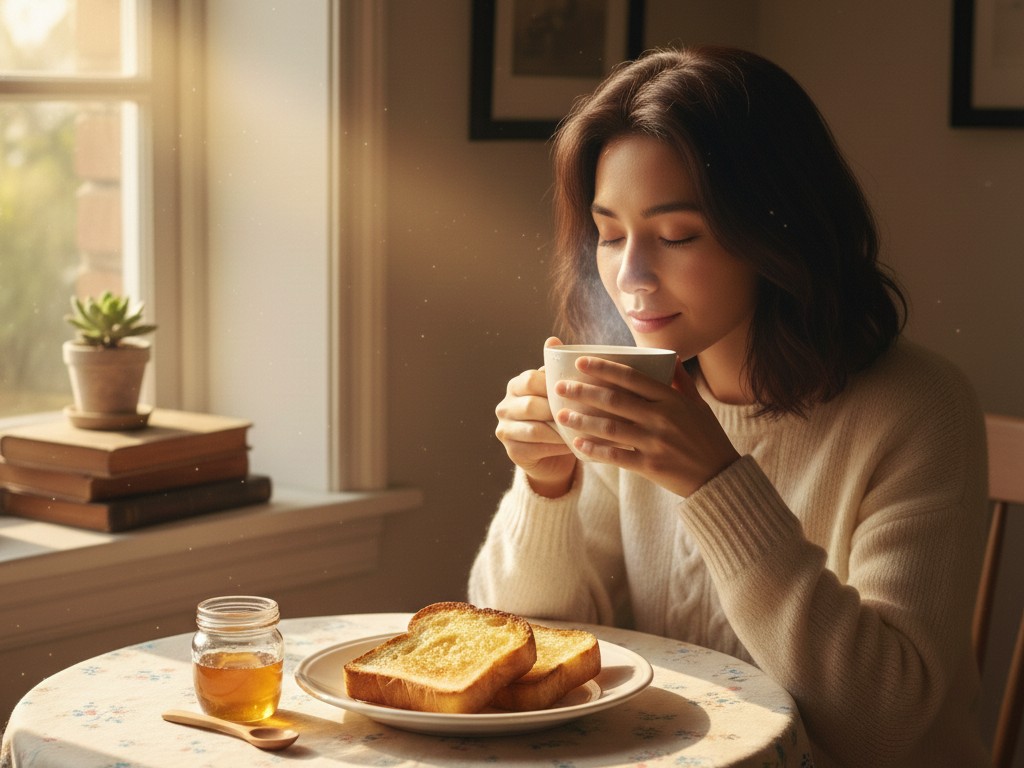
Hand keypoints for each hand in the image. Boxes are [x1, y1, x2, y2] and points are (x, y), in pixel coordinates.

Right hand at [494, 337, 576, 496]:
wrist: (553, 455)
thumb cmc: (558, 416)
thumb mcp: (558, 392)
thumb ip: (557, 369)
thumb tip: (553, 339)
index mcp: (516, 386)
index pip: (531, 380)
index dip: (554, 386)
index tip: (579, 392)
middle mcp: (505, 406)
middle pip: (531, 405)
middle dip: (557, 410)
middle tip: (583, 414)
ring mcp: (505, 429)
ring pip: (534, 428)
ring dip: (560, 430)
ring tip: (581, 430)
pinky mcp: (512, 452)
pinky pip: (536, 448)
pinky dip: (556, 446)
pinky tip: (572, 444)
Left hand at [552, 355, 738, 496]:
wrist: (719, 477)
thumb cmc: (707, 437)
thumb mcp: (698, 405)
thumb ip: (681, 381)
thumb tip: (670, 356)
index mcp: (672, 399)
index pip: (632, 377)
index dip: (604, 368)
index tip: (580, 362)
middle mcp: (661, 417)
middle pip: (615, 400)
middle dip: (584, 392)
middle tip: (560, 387)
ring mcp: (655, 442)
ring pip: (611, 428)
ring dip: (583, 420)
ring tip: (561, 416)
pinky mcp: (651, 466)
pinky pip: (617, 456)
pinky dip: (596, 450)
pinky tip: (578, 444)